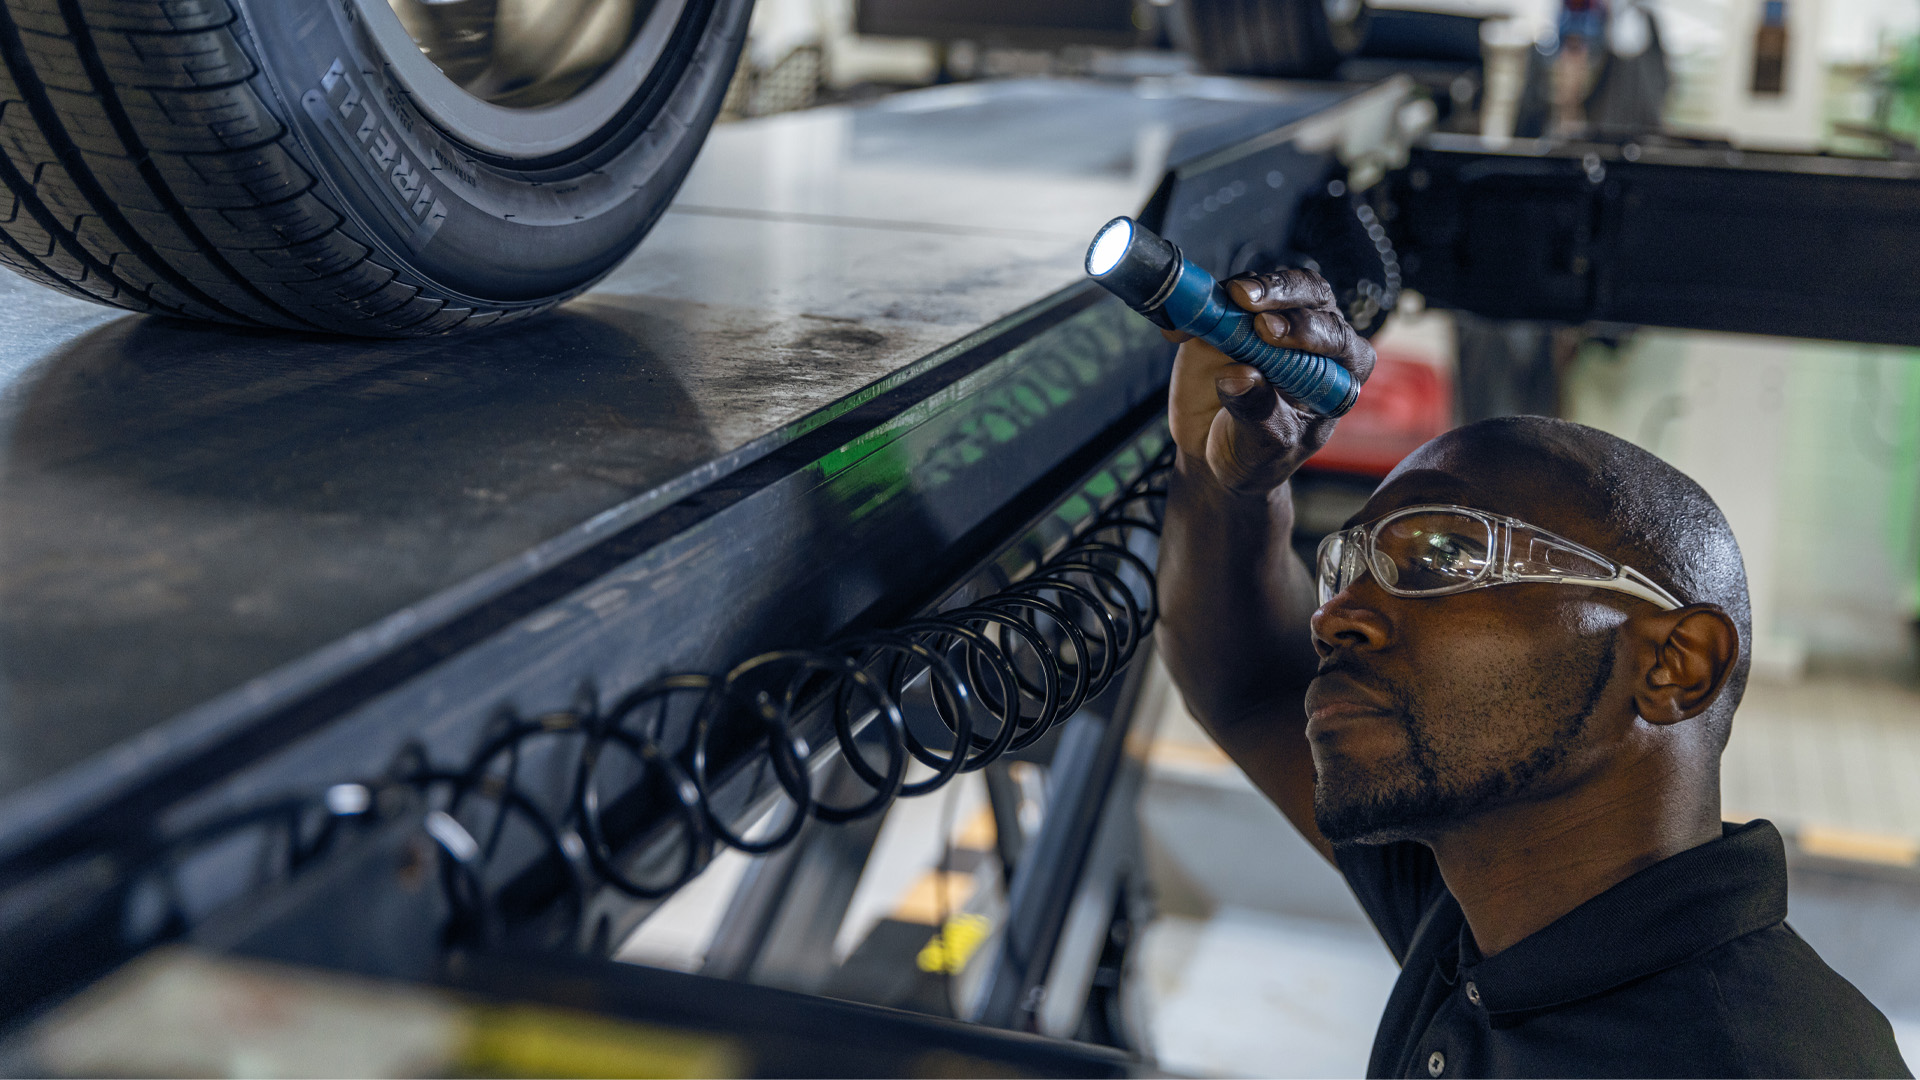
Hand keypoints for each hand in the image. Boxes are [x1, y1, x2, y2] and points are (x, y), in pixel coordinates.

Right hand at [1167, 267, 1375, 495]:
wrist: (1215, 453)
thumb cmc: (1256, 455)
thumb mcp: (1262, 447)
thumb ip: (1257, 413)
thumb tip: (1239, 376)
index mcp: (1336, 371)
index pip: (1338, 339)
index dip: (1309, 330)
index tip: (1271, 333)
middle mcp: (1310, 337)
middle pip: (1311, 294)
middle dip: (1282, 293)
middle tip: (1248, 302)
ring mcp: (1269, 322)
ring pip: (1268, 286)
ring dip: (1244, 287)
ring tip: (1220, 301)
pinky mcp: (1230, 317)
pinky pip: (1217, 298)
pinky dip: (1197, 305)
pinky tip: (1177, 333)